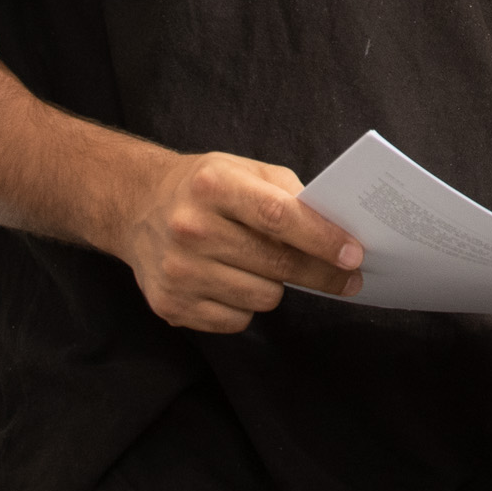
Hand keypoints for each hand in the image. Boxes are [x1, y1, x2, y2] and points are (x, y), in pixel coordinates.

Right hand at [100, 150, 362, 333]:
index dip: (321, 238)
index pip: (279, 217)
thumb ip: (288, 194)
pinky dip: (247, 306)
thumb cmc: (206, 187)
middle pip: (275, 264)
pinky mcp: (170, 305)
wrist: (137, 207)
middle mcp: (190, 228)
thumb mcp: (245, 170)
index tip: (354, 254)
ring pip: (262, 298)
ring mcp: (177, 271)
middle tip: (349, 276)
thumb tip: (335, 231)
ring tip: (267, 267)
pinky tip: (236, 282)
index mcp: (213, 185)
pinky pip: (236, 321)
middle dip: (321, 273)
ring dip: (277, 286)